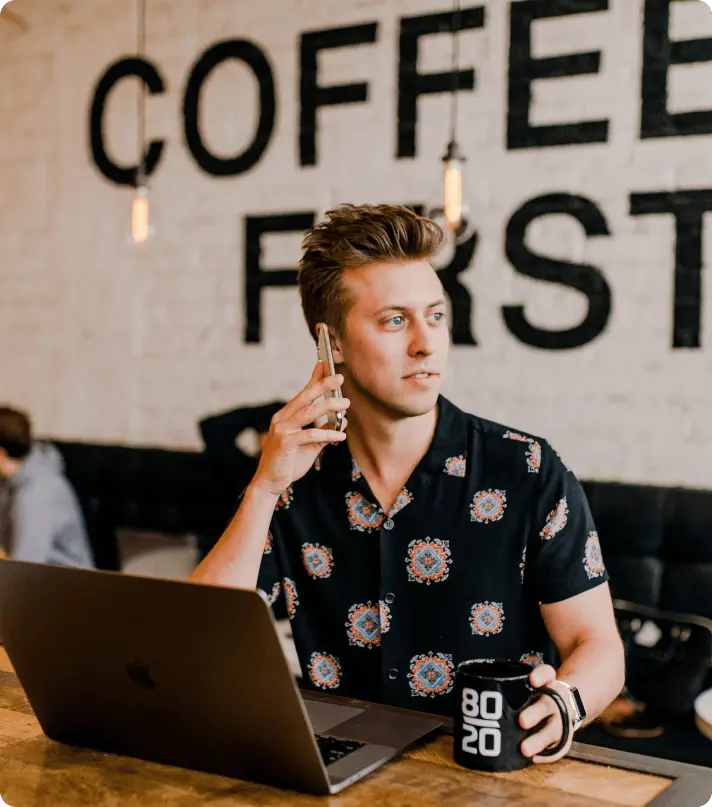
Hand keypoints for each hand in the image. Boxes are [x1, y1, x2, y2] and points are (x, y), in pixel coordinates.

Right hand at [250, 362, 348, 496]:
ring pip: (309, 412)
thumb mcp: (308, 446)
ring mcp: (282, 430)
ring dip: (330, 406)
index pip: (302, 394)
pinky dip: (328, 434)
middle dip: (323, 385)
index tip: (325, 365)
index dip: (314, 379)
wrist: (270, 483)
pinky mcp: (286, 443)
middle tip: (340, 378)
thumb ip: (323, 433)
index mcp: (285, 417)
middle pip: (306, 397)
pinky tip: (341, 436)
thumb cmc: (288, 463)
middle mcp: (282, 419)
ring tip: (346, 405)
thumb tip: (341, 422)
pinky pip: (310, 435)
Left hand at [519, 664, 573, 763]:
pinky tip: (534, 758)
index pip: (547, 673)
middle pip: (548, 705)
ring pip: (555, 729)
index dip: (541, 676)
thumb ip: (511, 685)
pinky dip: (549, 755)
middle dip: (536, 713)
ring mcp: (562, 719)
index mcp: (548, 683)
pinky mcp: (565, 736)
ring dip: (540, 740)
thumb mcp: (529, 684)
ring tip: (524, 749)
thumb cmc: (536, 694)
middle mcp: (557, 700)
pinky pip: (561, 747)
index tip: (532, 680)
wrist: (565, 704)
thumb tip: (478, 689)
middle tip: (522, 721)